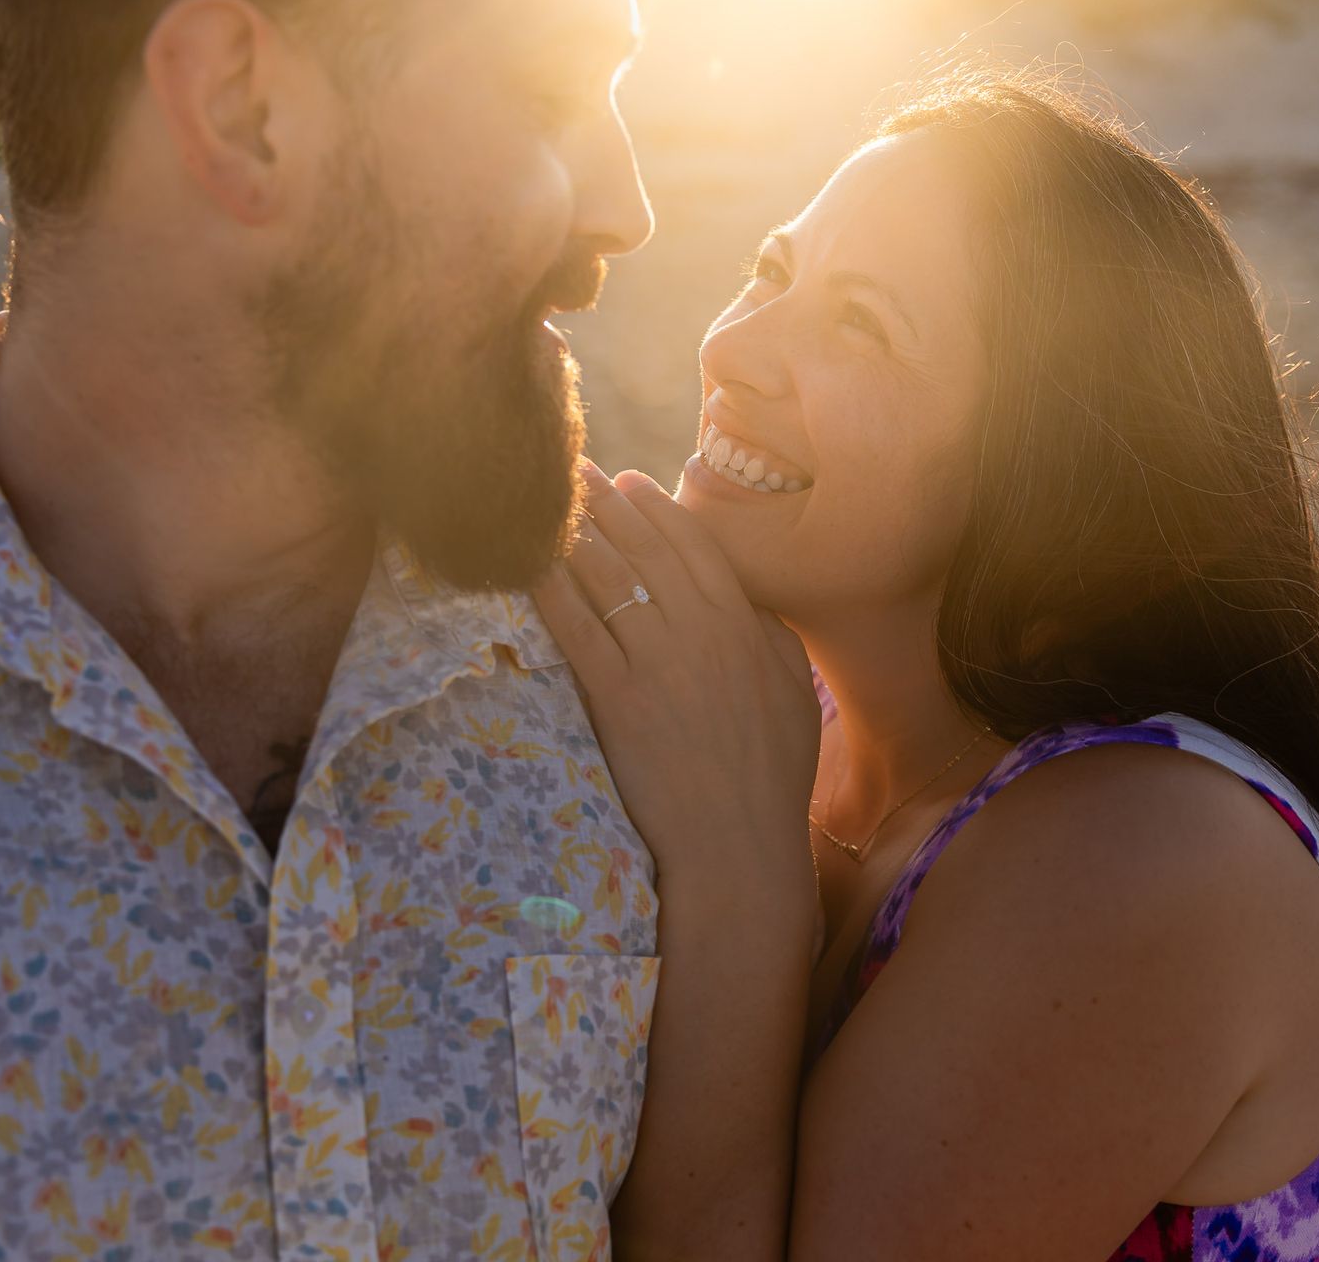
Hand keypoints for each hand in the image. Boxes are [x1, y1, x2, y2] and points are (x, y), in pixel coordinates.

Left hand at [532, 459, 820, 912]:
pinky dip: (549, 590)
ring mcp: (658, 663)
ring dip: (572, 531)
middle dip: (605, 504)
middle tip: (573, 472)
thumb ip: (771, 634)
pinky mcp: (618, 699)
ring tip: (544, 501)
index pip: (695, 547)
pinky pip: (575, 629)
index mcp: (747, 626)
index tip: (630, 482)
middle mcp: (702, 632)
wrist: (738, 846)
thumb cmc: (770, 777)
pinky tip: (525, 563)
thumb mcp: (793, 692)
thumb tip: (748, 598)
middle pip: (644, 549)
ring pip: (606, 578)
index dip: (658, 510)